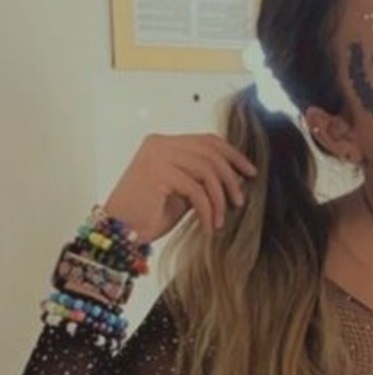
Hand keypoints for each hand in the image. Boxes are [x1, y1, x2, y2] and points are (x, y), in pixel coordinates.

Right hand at [102, 133, 258, 244]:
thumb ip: (202, 182)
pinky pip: (196, 190)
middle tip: (239, 202)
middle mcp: (160, 144)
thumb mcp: (182, 195)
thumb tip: (236, 180)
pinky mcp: (157, 173)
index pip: (207, 141)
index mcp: (164, 144)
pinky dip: (207, 211)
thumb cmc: (147, 217)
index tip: (250, 172)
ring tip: (220, 220)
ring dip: (220, 198)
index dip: (233, 155)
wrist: (120, 233)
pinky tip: (207, 227)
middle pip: (210, 152)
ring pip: (207, 170)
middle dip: (231, 178)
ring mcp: (157, 156)